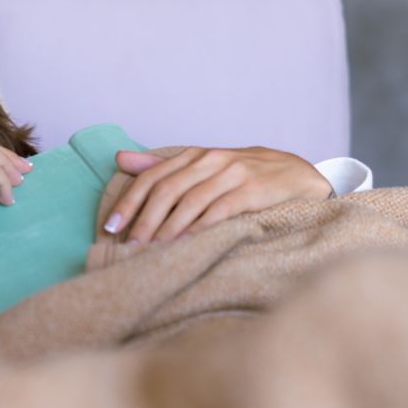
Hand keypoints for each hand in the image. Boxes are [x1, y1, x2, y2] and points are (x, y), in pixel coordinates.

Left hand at [102, 146, 332, 243]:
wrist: (297, 174)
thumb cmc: (244, 175)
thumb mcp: (203, 166)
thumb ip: (161, 165)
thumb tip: (120, 158)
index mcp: (194, 155)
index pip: (152, 176)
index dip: (128, 202)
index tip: (110, 227)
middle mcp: (210, 160)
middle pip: (167, 189)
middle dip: (143, 220)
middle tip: (128, 247)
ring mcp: (233, 173)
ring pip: (190, 201)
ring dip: (167, 229)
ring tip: (150, 251)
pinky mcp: (253, 190)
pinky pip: (220, 210)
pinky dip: (200, 228)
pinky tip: (185, 244)